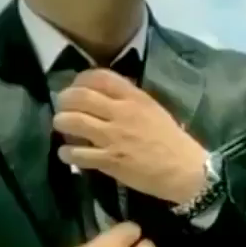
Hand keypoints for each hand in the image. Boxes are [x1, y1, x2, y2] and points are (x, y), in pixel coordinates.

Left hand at [53, 68, 209, 205]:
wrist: (184, 169)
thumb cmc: (170, 139)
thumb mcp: (153, 109)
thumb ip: (130, 99)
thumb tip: (106, 93)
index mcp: (134, 98)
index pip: (99, 77)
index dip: (80, 80)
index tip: (75, 87)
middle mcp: (121, 113)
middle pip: (79, 96)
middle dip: (63, 100)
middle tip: (62, 107)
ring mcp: (113, 137)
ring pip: (72, 122)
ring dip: (61, 123)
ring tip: (61, 127)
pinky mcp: (109, 160)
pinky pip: (77, 154)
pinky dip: (67, 153)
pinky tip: (67, 154)